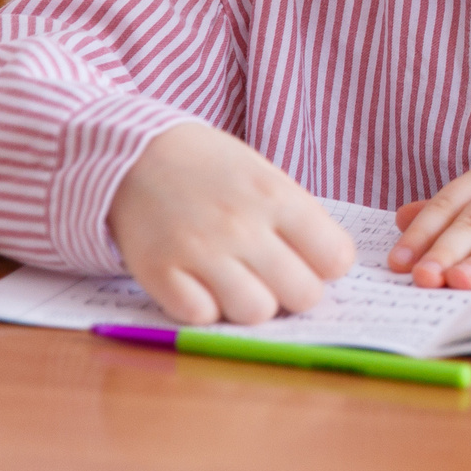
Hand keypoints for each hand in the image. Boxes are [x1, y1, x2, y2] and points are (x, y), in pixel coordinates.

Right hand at [108, 121, 356, 324]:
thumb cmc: (211, 168)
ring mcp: (199, 251)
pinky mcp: (158, 272)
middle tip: (273, 276)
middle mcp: (242, 226)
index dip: (326, 265)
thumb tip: (330, 269)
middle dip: (294, 291)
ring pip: (256, 313)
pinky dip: (204, 308)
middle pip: (303, 295)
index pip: (335, 258)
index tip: (309, 259)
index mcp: (277, 197)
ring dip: (250, 304)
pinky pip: (201, 317)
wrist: (134, 153)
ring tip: (236, 282)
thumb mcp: (266, 177)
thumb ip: (299, 220)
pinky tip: (200, 285)